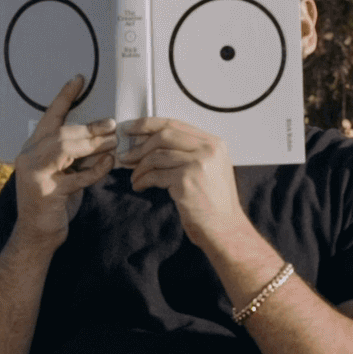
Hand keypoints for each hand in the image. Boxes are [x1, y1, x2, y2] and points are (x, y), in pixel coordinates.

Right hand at [10, 75, 112, 243]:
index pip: (49, 116)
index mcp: (33, 148)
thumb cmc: (54, 202)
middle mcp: (29, 157)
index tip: (79, 79)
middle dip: (89, 128)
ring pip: (65, 148)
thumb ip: (77, 156)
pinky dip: (95, 170)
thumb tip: (103, 137)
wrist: (37, 235)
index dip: (64, 97)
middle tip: (112, 125)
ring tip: (113, 142)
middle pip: (61, 132)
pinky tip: (108, 165)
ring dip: (92, 144)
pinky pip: (75, 176)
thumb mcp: (65, 173)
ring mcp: (34, 174)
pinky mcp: (46, 192)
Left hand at [117, 116, 252, 256]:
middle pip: (164, 135)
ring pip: (156, 155)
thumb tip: (152, 144)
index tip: (131, 129)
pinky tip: (140, 186)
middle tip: (126, 155)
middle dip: (140, 145)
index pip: (175, 124)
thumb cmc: (215, 204)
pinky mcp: (186, 180)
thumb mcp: (209, 169)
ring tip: (135, 177)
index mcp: (214, 143)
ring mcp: (197, 164)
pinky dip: (143, 180)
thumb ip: (189, 153)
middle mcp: (208, 149)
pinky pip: (155, 174)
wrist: (226, 229)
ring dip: (140, 167)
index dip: (148, 125)